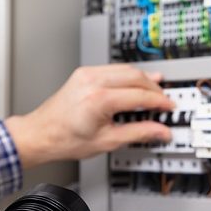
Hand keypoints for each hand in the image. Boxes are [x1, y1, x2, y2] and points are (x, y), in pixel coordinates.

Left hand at [4, 65, 174, 167]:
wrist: (41, 134)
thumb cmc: (65, 139)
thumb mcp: (107, 141)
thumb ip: (138, 133)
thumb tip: (160, 132)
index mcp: (99, 99)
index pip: (140, 96)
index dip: (159, 102)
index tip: (169, 108)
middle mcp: (93, 82)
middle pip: (136, 77)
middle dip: (154, 88)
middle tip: (165, 100)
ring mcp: (87, 74)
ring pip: (125, 69)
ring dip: (143, 78)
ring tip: (156, 89)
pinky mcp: (84, 73)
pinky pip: (113, 69)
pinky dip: (128, 75)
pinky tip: (136, 82)